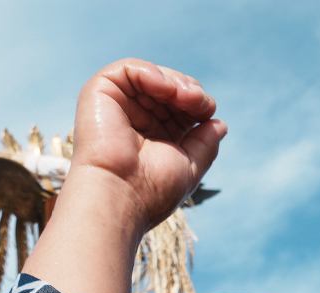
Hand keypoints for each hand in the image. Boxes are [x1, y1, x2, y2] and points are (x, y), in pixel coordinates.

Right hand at [66, 59, 224, 233]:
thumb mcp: (189, 166)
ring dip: (175, 81)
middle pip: (167, 88)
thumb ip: (205, 144)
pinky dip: (151, 73)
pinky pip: (129, 69)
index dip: (196, 103)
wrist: (119, 196)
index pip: (177, 107)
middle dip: (189, 90)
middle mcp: (132, 120)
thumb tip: (220, 124)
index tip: (208, 112)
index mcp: (150, 137)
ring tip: (187, 97)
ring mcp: (115, 105)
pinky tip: (165, 89)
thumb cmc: (150, 190)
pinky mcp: (98, 93)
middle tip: (200, 102)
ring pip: (151, 76)